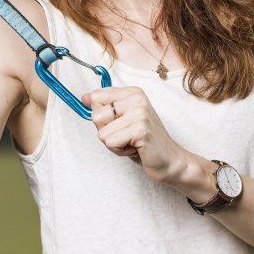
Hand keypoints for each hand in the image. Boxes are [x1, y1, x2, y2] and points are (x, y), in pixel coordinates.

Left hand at [85, 86, 216, 199]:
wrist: (170, 161)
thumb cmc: (143, 142)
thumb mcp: (121, 121)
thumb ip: (103, 108)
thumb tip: (83, 97)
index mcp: (132, 92)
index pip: (95, 97)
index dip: (102, 117)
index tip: (120, 123)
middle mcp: (137, 98)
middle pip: (96, 116)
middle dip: (107, 132)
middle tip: (127, 136)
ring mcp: (140, 112)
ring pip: (102, 132)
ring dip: (114, 144)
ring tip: (132, 143)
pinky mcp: (140, 129)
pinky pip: (110, 142)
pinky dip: (119, 151)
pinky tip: (136, 149)